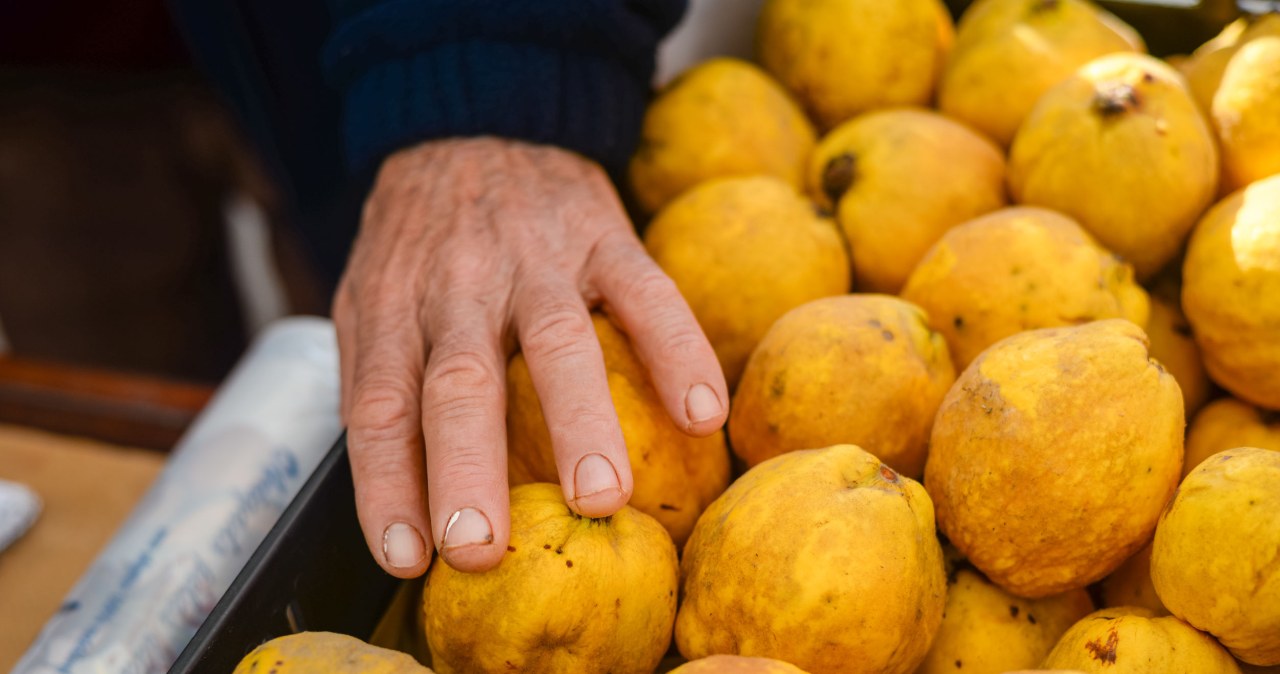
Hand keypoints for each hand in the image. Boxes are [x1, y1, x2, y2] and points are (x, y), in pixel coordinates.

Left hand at [333, 137, 728, 575]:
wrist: (474, 121)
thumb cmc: (421, 238)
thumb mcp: (369, 293)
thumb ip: (378, 378)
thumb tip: (395, 500)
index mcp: (393, 305)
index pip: (379, 404)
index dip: (388, 483)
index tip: (410, 557)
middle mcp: (459, 284)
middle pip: (459, 381)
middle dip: (468, 467)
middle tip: (482, 547)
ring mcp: (535, 258)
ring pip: (556, 340)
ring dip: (580, 421)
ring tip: (604, 498)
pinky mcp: (603, 234)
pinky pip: (647, 292)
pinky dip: (677, 349)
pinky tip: (703, 412)